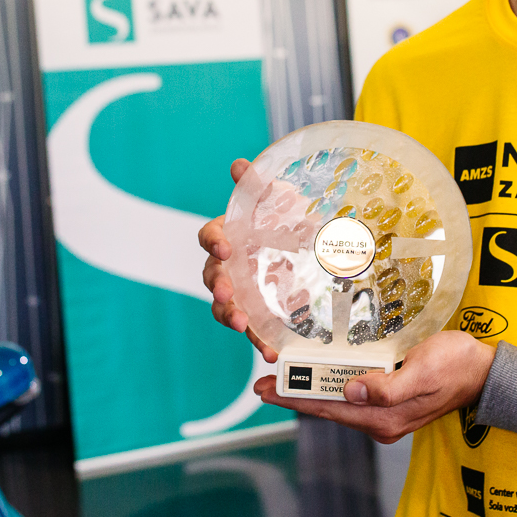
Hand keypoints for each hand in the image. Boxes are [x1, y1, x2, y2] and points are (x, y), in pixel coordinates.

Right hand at [198, 158, 277, 362]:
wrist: (307, 247)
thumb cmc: (283, 219)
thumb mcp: (278, 200)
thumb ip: (259, 185)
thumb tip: (238, 164)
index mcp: (228, 236)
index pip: (209, 237)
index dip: (213, 242)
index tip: (224, 247)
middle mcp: (227, 267)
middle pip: (212, 277)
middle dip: (219, 286)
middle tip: (228, 294)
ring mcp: (239, 293)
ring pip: (224, 308)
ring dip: (230, 317)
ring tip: (242, 326)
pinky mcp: (256, 314)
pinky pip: (253, 330)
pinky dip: (259, 342)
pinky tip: (272, 352)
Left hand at [254, 331, 495, 443]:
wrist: (485, 373)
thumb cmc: (457, 367)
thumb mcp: (423, 372)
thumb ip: (387, 388)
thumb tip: (351, 392)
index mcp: (383, 418)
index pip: (328, 408)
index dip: (294, 398)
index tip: (265, 390)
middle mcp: (380, 420)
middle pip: (328, 407)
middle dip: (294, 395)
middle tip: (262, 382)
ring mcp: (385, 411)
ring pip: (338, 401)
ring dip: (310, 389)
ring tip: (283, 378)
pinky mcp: (391, 399)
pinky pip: (353, 394)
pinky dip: (331, 384)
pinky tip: (320, 375)